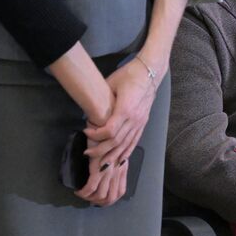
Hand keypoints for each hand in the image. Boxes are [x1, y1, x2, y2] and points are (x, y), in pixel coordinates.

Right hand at [73, 133, 129, 206]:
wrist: (106, 118)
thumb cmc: (108, 128)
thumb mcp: (115, 145)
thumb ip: (113, 157)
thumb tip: (105, 165)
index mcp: (122, 165)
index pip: (120, 191)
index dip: (110, 199)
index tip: (99, 197)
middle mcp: (117, 170)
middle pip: (111, 197)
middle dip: (99, 202)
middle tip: (89, 198)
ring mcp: (109, 169)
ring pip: (101, 195)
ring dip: (90, 198)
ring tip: (82, 193)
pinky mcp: (98, 166)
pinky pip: (91, 186)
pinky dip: (84, 192)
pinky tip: (78, 190)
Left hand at [84, 57, 157, 172]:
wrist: (150, 72)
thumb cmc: (129, 75)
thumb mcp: (111, 83)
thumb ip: (102, 100)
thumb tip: (89, 110)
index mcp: (126, 109)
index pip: (110, 131)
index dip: (96, 135)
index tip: (86, 130)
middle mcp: (134, 118)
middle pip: (116, 142)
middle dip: (100, 150)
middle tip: (88, 152)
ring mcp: (140, 122)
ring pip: (126, 145)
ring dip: (113, 155)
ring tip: (101, 163)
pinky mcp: (143, 122)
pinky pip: (135, 141)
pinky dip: (127, 152)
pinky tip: (120, 159)